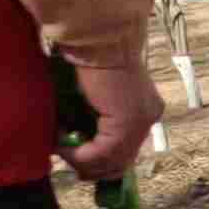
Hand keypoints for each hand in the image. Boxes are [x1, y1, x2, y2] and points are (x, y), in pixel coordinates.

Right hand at [61, 52, 161, 181]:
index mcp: (143, 111)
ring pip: (111, 161)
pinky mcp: (127, 123)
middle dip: (91, 167)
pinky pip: (102, 153)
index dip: (100, 161)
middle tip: (65, 159)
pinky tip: (61, 143)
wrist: (97, 41)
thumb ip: (93, 119)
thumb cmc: (89, 60)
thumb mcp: (94, 97)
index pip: (126, 150)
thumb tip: (74, 141)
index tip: (74, 158)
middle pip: (122, 162)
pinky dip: (79, 154)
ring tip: (59, 148)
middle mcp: (148, 118)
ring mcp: (141, 122)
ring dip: (81, 160)